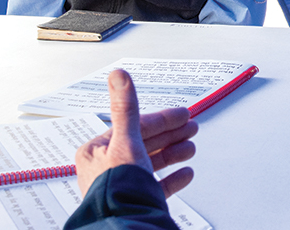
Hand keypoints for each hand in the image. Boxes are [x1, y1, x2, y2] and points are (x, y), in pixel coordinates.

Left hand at [75, 69, 198, 197]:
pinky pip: (157, 186)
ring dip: (174, 152)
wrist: (124, 224)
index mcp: (98, 152)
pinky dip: (173, 177)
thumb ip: (126, 108)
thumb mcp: (126, 141)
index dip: (162, 119)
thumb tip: (119, 75)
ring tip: (190, 147)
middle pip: (145, 143)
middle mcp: (107, 168)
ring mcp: (122, 185)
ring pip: (152, 163)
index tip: (182, 114)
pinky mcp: (135, 201)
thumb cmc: (117, 187)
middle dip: (172, 134)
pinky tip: (185, 173)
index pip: (135, 127)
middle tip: (191, 127)